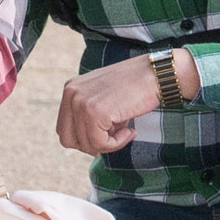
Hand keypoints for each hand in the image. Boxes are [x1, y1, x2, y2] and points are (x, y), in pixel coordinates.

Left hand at [56, 50, 197, 155]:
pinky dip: (116, 143)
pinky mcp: (94, 112)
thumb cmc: (135, 87)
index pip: (64, 128)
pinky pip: (100, 143)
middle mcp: (71, 94)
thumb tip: (88, 145)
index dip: (84, 138)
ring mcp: (81, 102)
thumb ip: (90, 115)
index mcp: (70, 89)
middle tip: (114, 137)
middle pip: (68, 139)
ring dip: (108, 144)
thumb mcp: (104, 97)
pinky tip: (130, 130)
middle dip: (91, 145)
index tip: (106, 134)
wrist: (155, 74)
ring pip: (85, 144)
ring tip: (126, 130)